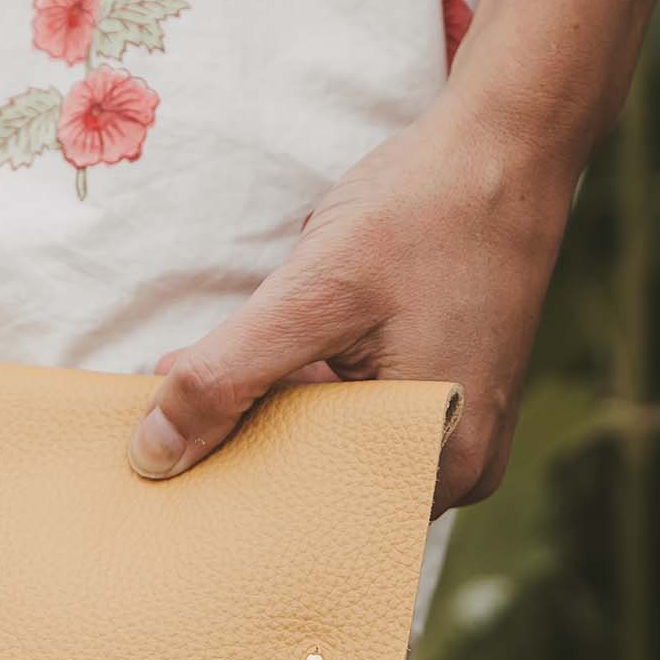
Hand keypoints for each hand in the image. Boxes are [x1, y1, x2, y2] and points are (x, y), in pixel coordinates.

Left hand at [127, 86, 577, 508]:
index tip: (158, 461)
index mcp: (436, 461)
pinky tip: (279, 347)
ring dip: (276, 405)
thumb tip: (153, 453)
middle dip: (244, 440)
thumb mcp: (313, 292)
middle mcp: (457, 465)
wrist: (506, 146)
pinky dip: (312, 385)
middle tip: (167, 403)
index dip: (228, 487)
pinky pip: (363, 411)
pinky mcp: (448, 391)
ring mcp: (457, 430)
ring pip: (337, 441)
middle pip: (323, 480)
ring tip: (214, 367)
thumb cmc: (426, 212)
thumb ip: (230, 374)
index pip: (309, 513)